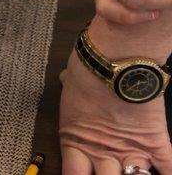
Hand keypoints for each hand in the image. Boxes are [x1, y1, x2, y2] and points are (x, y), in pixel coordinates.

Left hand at [60, 52, 171, 173]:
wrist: (116, 62)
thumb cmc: (87, 71)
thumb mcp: (69, 85)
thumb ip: (69, 90)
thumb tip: (65, 78)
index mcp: (75, 141)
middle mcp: (103, 152)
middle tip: (108, 172)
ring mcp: (131, 150)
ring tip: (131, 171)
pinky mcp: (156, 142)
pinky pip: (168, 167)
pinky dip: (168, 173)